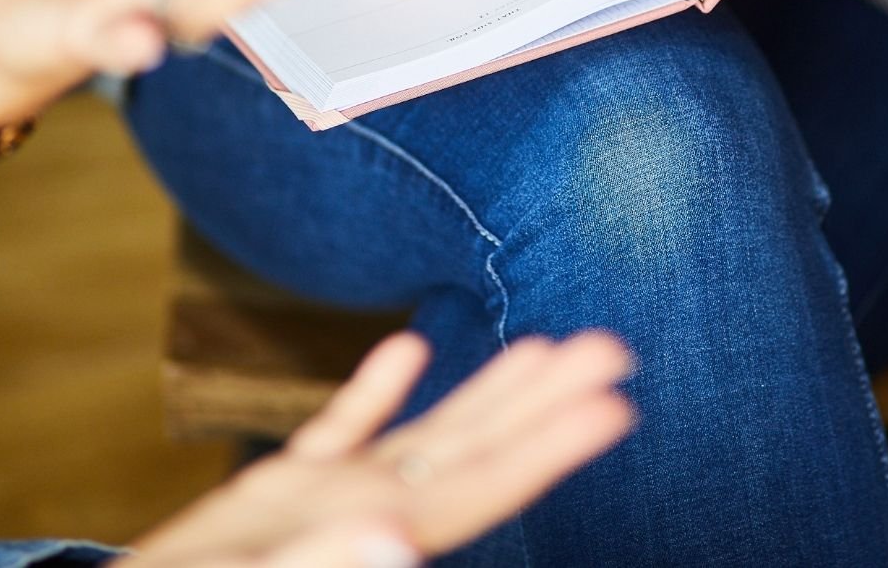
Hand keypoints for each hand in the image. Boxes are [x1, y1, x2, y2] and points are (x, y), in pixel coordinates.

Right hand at [132, 329, 635, 567]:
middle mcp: (361, 515)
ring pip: (422, 437)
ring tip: (543, 342)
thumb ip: (317, 567)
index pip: (483, 486)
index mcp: (369, 535)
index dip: (551, 445)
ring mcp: (321, 505)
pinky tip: (408, 347)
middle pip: (474, 449)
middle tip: (612, 348)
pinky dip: (374, 393)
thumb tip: (400, 540)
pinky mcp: (270, 499)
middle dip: (543, 399)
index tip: (616, 405)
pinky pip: (336, 434)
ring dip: (483, 391)